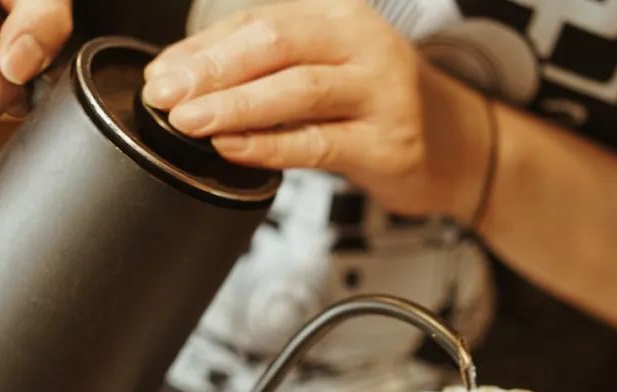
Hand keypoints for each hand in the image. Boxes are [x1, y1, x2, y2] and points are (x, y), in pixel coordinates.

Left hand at [142, 0, 490, 220]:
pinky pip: (319, 143)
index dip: (203, 48)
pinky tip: (234, 147)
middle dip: (211, 70)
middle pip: (276, 44)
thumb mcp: (326, 70)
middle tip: (165, 95)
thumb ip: (266, 71)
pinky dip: (270, 145)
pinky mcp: (390, 144)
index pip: (259, 22)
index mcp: (340, 18)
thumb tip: (184, 80)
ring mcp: (382, 93)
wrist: (454, 146)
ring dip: (234, 106)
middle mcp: (365, 45)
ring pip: (297, 90)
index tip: (162, 74)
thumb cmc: (376, 107)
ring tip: (188, 122)